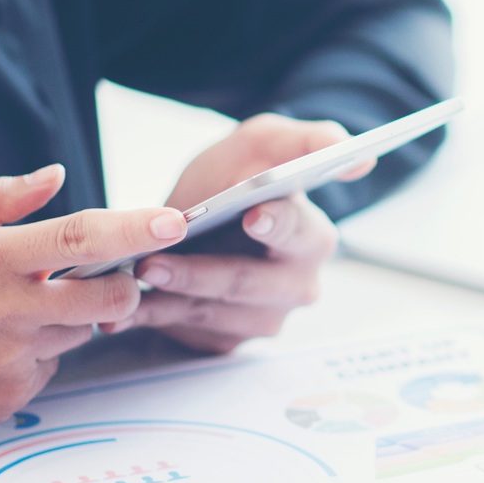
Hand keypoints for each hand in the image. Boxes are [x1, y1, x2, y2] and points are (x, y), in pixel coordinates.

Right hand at [0, 165, 186, 482]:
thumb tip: (54, 174)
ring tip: (16, 311)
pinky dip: (41, 352)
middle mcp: (7, 309)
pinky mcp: (14, 393)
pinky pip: (54, 365)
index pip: (80, 237)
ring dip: (71, 316)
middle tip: (102, 274)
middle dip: (124, 283)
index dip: (135, 228)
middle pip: (109, 294)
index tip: (175, 221)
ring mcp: (13, 357)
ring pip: (83, 330)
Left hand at [119, 114, 370, 353]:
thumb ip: (307, 142)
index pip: (299, 233)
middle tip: (153, 261)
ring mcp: (264, 318)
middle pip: (247, 282)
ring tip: (132, 278)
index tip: (253, 216)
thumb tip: (361, 156)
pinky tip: (122, 309)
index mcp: (313, 238)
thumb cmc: (234, 178)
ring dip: (168, 297)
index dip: (277, 225)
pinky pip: (187, 333)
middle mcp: (297, 285)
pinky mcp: (227, 340)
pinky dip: (152, 318)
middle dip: (197, 272)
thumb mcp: (262, 144)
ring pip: (212, 312)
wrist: (197, 216)